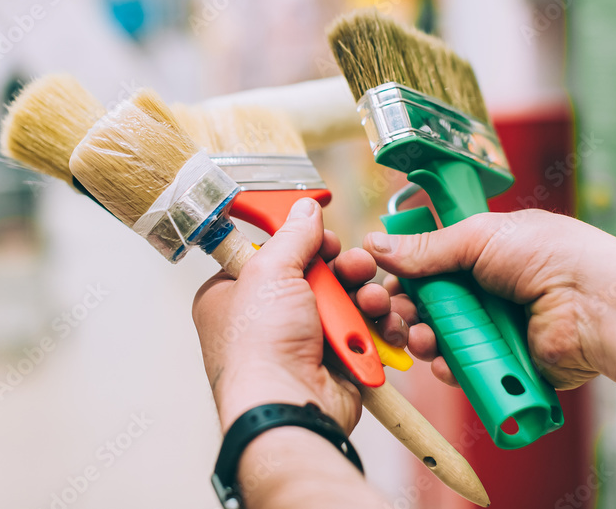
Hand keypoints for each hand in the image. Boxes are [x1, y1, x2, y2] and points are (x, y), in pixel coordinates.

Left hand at [192, 198, 379, 431]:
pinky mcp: (332, 362)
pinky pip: (361, 332)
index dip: (302, 244)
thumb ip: (293, 235)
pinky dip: (374, 327)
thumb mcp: (271, 271)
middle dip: (344, 269)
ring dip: (364, 296)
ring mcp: (301, 342)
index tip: (321, 240)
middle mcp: (267, 319)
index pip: (273, 254)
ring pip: (344, 302)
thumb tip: (305, 209)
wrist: (288, 406)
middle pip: (316, 275)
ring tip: (370, 299)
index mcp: (235, 295)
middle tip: (356, 266)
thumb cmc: (260, 349)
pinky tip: (380, 322)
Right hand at [359, 209, 615, 388]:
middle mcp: (487, 291)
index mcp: (484, 254)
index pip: (430, 266)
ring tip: (422, 337)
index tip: (382, 283)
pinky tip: (443, 362)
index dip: (404, 277)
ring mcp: (495, 328)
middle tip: (390, 315)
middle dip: (404, 311)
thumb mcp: (479, 237)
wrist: (595, 303)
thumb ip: (427, 247)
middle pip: (428, 306)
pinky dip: (449, 368)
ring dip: (423, 338)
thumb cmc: (552, 256)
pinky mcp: (505, 362)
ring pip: (441, 339)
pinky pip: (464, 369)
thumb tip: (377, 245)